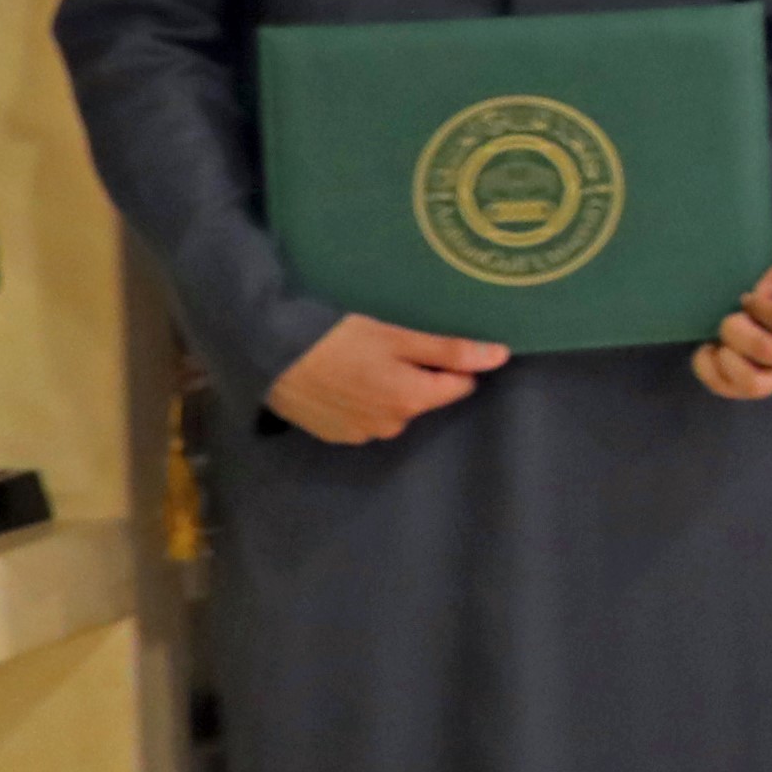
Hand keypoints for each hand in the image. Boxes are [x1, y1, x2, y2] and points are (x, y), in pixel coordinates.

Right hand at [268, 314, 505, 445]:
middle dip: (417, 375)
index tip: (429, 344)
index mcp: (412, 401)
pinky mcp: (335, 434)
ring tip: (361, 360)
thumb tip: (501, 357)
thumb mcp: (398, 337)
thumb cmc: (338, 339)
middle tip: (387, 347)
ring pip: (395, 408)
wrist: (271, 356)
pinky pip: (365, 416)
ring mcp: (361, 434)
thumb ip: (450, 351)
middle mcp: (392, 425)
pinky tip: (342, 378)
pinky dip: (361, 399)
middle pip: (425, 397)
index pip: (459, 386)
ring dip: (388, 387)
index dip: (451, 363)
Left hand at [695, 244, 771, 399]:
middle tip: (728, 317)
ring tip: (719, 339)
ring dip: (727, 358)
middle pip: (767, 351)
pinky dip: (709, 370)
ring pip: (753, 383)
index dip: (760, 308)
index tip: (748, 296)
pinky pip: (729, 391)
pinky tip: (707, 349)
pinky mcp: (758, 389)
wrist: (760, 301)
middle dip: (736, 331)